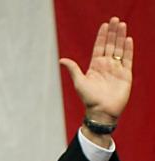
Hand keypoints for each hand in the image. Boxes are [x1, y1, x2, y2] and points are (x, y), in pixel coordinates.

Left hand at [60, 17, 132, 132]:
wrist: (101, 111)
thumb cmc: (88, 99)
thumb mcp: (79, 82)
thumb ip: (73, 69)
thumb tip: (61, 60)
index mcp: (95, 66)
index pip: (99, 47)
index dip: (102, 36)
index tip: (104, 25)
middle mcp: (106, 66)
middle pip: (110, 45)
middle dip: (113, 32)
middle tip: (115, 19)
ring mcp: (116, 69)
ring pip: (119, 49)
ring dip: (121, 37)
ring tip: (122, 24)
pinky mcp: (125, 74)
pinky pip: (127, 59)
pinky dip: (128, 49)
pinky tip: (128, 39)